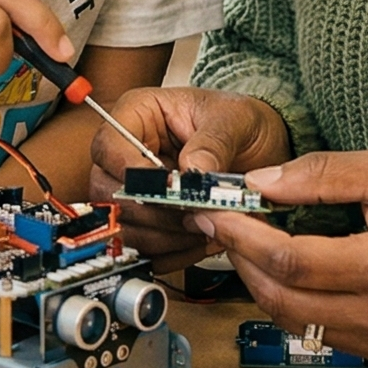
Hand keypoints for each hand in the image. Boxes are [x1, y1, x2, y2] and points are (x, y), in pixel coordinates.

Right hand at [88, 87, 292, 268]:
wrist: (259, 146)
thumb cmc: (238, 121)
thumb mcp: (233, 120)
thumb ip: (213, 143)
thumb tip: (192, 169)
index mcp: (137, 114)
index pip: (110, 146)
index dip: (133, 173)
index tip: (168, 188)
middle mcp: (126, 152)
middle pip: (107, 191)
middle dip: (150, 211)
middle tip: (190, 214)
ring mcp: (134, 189)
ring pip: (122, 224)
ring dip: (162, 236)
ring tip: (202, 229)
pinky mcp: (147, 219)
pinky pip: (143, 246)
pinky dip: (171, 253)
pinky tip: (201, 241)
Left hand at [191, 148, 367, 365]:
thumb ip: (324, 175)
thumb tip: (260, 184)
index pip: (291, 262)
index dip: (245, 237)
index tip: (215, 210)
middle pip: (281, 298)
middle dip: (241, 259)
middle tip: (219, 222)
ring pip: (293, 320)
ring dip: (260, 282)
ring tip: (244, 241)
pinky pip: (318, 331)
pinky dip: (290, 301)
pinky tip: (282, 267)